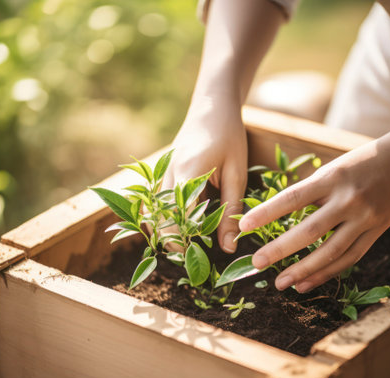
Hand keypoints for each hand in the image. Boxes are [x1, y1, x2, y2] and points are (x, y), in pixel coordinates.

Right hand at [162, 94, 247, 252]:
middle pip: (159, 218)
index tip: (195, 259)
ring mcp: (159, 170)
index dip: (183, 242)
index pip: (178, 218)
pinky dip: (160, 215)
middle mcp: (167, 173)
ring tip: (182, 244)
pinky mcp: (160, 169)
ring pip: (152, 210)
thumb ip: (231, 210)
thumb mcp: (236, 173)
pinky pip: (153, 199)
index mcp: (188, 172)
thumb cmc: (229, 136)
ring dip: (164, 229)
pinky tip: (174, 224)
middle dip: (171, 240)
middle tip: (189, 257)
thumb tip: (229, 247)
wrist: (212, 106)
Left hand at [239, 138, 389, 291]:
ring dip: (303, 270)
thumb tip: (277, 218)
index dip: (266, 213)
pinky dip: (326, 273)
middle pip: (311, 231)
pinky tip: (305, 284)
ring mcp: (365, 219)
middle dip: (281, 249)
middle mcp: (348, 200)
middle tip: (256, 263)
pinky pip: (349, 258)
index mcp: (331, 178)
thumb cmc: (358, 164)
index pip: (293, 198)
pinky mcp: (376, 233)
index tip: (243, 227)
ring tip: (279, 283)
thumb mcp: (331, 169)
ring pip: (331, 251)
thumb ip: (309, 193)